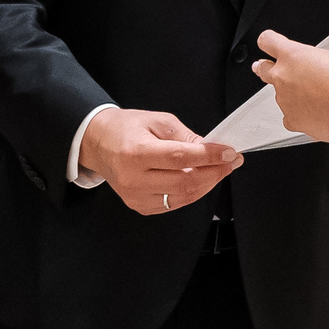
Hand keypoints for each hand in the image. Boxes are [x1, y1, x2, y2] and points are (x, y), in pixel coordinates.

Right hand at [81, 108, 239, 214]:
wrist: (98, 143)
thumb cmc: (126, 129)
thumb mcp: (158, 121)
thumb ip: (185, 136)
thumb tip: (211, 149)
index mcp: (136, 153)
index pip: (181, 158)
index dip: (210, 156)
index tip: (229, 153)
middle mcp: (134, 179)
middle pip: (185, 182)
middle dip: (214, 173)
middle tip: (230, 162)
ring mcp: (136, 196)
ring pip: (183, 196)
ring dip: (207, 184)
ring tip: (218, 170)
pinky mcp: (139, 206)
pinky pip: (174, 203)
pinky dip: (191, 192)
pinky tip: (199, 179)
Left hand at [250, 33, 328, 143]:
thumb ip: (309, 60)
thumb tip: (307, 66)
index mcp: (292, 56)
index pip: (268, 41)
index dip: (269, 41)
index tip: (269, 44)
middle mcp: (283, 77)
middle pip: (263, 69)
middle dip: (266, 68)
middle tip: (266, 69)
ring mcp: (284, 99)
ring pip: (282, 95)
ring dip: (293, 95)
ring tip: (317, 98)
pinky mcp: (291, 119)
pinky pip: (289, 116)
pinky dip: (299, 115)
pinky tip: (314, 113)